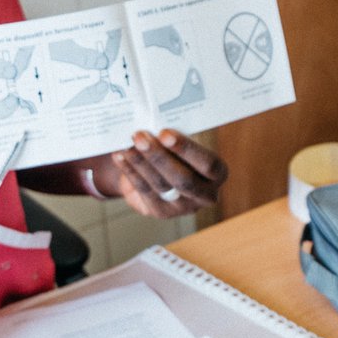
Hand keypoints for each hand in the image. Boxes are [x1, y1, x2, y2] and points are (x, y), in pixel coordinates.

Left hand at [112, 130, 227, 217]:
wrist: (160, 177)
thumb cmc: (175, 154)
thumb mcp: (182, 146)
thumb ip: (174, 140)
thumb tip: (152, 125)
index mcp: (217, 174)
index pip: (208, 164)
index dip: (186, 149)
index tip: (165, 133)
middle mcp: (205, 195)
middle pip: (183, 178)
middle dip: (159, 157)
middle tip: (140, 137)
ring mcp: (183, 208)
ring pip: (161, 185)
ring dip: (141, 163)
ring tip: (127, 145)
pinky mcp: (161, 212)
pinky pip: (145, 191)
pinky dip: (130, 172)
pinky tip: (120, 156)